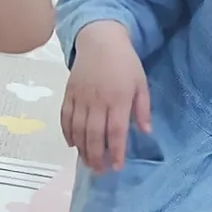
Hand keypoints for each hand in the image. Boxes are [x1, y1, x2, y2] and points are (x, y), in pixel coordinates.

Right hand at [62, 19, 150, 173]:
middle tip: (99, 171)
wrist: (99, 40)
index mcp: (118, 99)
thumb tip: (146, 132)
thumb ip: (143, 109)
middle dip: (96, 155)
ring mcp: (80, 97)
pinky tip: (72, 144)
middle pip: (94, 134)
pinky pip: (65, 116)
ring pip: (78, 128)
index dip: (116, 151)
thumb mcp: (142, 84)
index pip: (115, 131)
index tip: (117, 167)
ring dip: (82, 148)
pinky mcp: (68, 93)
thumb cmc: (125, 63)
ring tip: (87, 163)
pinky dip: (67, 132)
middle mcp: (97, 101)